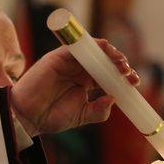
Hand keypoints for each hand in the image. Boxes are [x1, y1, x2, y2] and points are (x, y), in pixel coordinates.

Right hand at [10, 39, 138, 136]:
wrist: (29, 117)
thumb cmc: (51, 117)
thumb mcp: (81, 116)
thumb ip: (98, 110)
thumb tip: (113, 98)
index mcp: (85, 83)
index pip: (108, 74)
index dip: (122, 76)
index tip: (134, 83)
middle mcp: (79, 70)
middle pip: (104, 60)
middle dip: (120, 65)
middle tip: (129, 74)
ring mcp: (70, 62)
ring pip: (95, 50)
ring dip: (111, 54)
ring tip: (121, 64)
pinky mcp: (60, 56)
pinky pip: (79, 46)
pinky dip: (94, 46)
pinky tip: (106, 52)